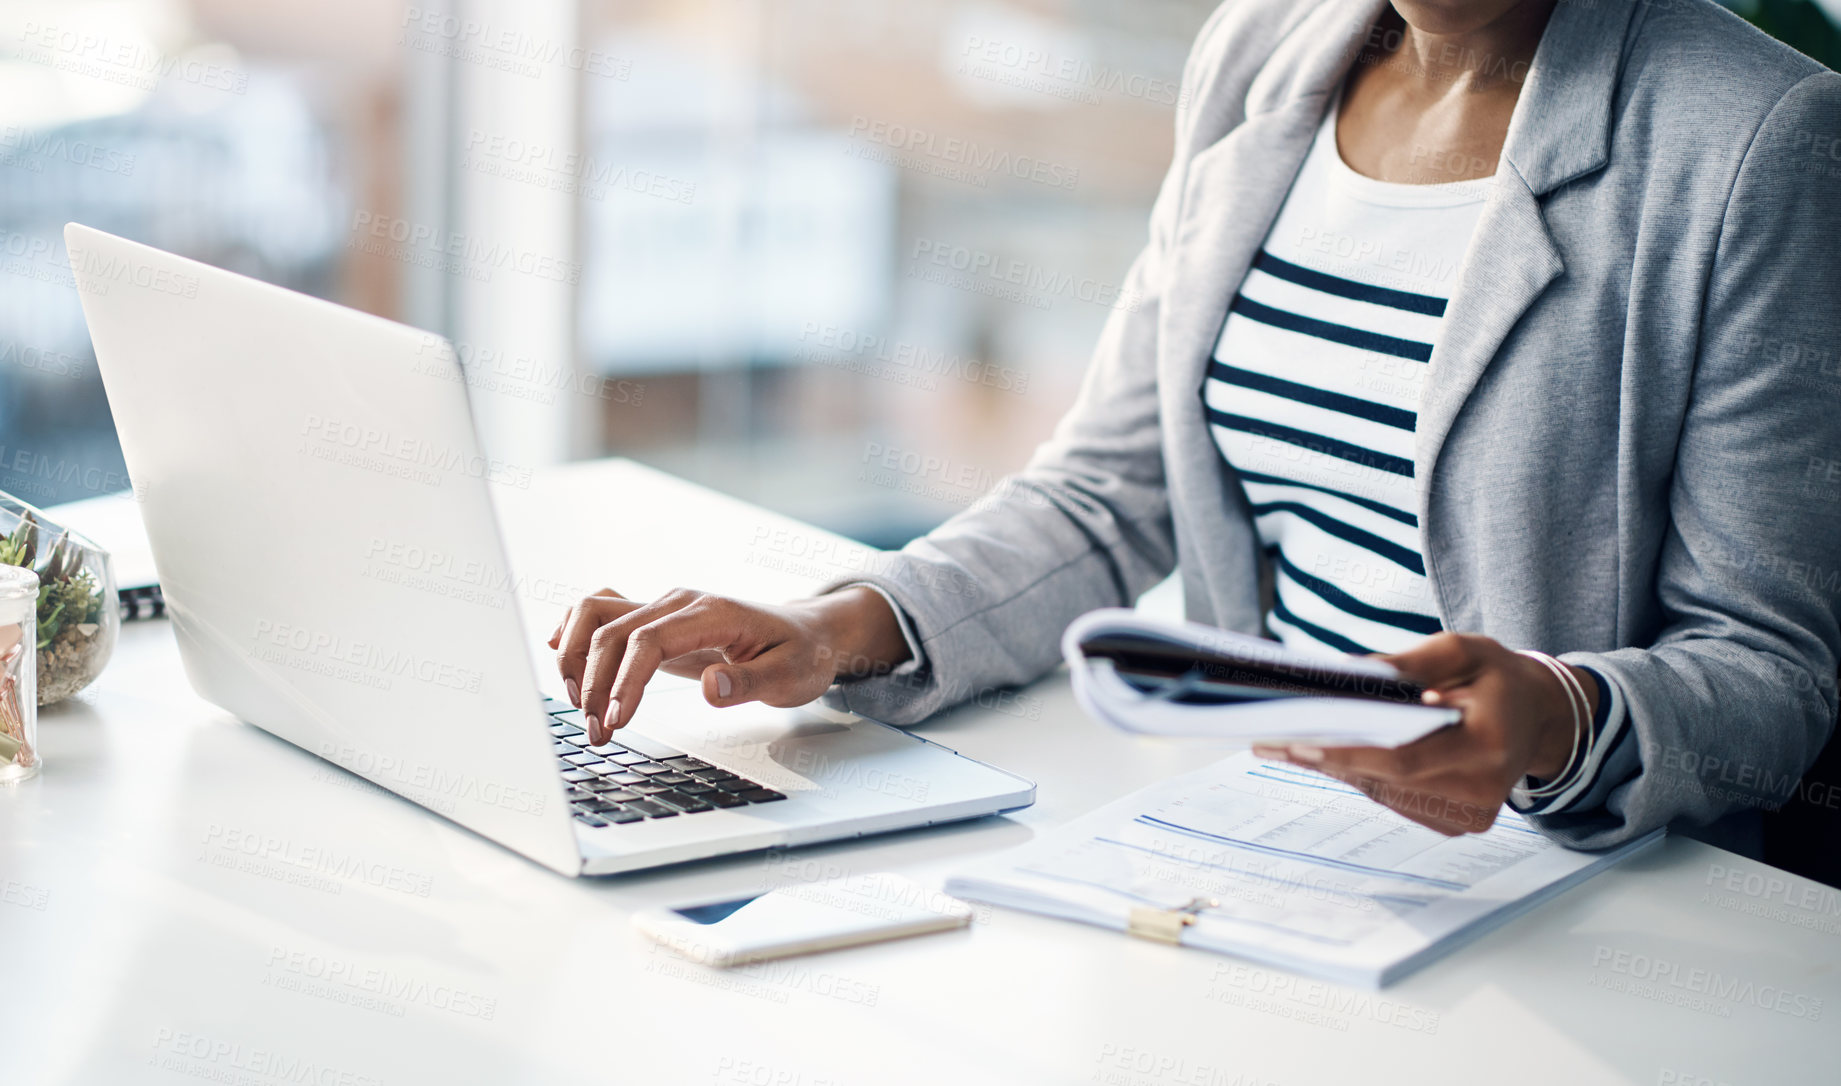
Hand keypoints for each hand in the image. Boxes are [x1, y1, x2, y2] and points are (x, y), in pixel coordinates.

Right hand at [548, 586, 910, 745]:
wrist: (806, 631)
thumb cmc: (800, 654)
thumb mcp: (791, 676)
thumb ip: (751, 683)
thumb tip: (712, 687)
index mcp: (712, 613)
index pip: (650, 639)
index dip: (626, 680)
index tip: (617, 720)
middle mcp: (679, 601)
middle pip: (613, 630)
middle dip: (595, 684)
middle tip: (598, 733)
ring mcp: (663, 605)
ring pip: (595, 613)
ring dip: (577, 657)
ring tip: (581, 706)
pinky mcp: (653, 618)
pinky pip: (600, 611)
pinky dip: (575, 635)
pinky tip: (569, 667)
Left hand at [1252, 633, 1593, 834]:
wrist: (1539, 717)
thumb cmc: (1497, 677)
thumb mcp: (1462, 650)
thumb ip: (1411, 664)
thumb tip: (1350, 674)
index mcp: (1488, 748)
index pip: (1404, 759)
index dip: (1347, 751)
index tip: (1297, 739)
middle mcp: (1481, 794)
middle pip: (1383, 780)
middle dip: (1324, 755)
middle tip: (1268, 736)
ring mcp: (1469, 817)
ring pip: (1382, 792)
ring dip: (1334, 766)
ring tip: (1282, 741)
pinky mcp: (1456, 824)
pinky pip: (1393, 797)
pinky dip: (1359, 774)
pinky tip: (1324, 753)